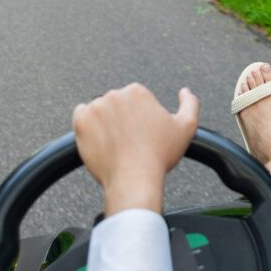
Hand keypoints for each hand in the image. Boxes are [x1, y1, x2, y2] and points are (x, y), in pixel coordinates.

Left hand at [72, 83, 199, 214]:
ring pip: (99, 110)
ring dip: (105, 122)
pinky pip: (81, 116)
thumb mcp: (187, 128)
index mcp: (137, 92)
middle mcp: (114, 95)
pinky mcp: (80, 122)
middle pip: (117, 104)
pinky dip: (88, 125)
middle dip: (122, 118)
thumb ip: (190, 104)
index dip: (140, 118)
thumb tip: (185, 91)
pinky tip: (100, 139)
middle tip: (130, 141)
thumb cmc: (160, 155)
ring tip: (116, 144)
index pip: (135, 100)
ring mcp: (95, 108)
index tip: (142, 134)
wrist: (134, 179)